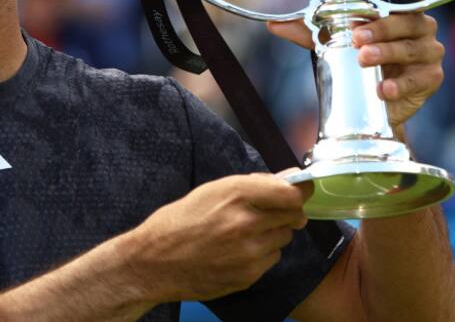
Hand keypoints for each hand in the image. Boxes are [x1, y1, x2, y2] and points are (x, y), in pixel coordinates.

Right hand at [121, 172, 308, 303]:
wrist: (154, 262)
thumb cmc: (179, 221)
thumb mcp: (211, 191)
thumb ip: (252, 185)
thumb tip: (288, 180)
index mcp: (236, 193)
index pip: (291, 193)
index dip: (299, 192)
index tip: (300, 192)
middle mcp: (247, 222)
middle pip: (293, 215)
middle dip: (286, 211)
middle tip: (268, 212)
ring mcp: (250, 252)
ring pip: (284, 237)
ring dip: (273, 233)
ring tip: (244, 233)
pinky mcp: (249, 275)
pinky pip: (272, 258)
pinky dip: (262, 253)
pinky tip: (237, 251)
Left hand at [264, 0, 454, 127]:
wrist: (376, 103)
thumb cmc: (360, 61)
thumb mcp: (333, 42)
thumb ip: (307, 31)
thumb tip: (273, 24)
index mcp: (398, 10)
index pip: (391, 1)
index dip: (376, 8)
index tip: (355, 19)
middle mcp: (419, 26)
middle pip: (405, 22)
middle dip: (381, 30)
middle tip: (357, 40)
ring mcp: (429, 52)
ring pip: (412, 48)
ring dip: (388, 53)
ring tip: (365, 59)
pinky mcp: (431, 78)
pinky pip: (419, 79)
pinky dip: (401, 85)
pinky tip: (383, 89)